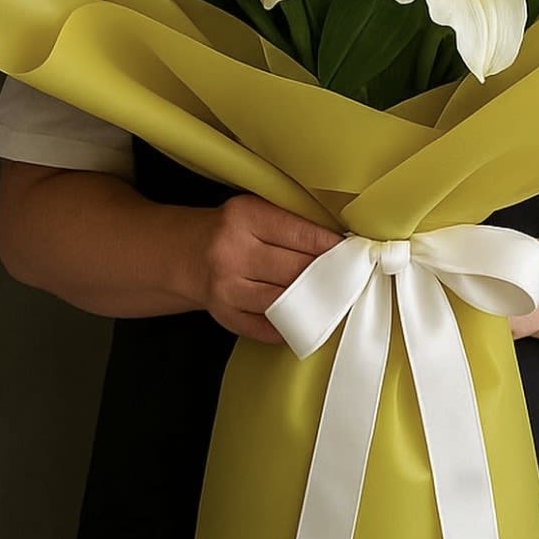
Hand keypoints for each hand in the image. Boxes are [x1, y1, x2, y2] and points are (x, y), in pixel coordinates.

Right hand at [178, 194, 340, 344]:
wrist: (185, 254)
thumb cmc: (231, 230)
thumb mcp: (254, 210)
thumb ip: (289, 222)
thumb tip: (339, 243)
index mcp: (244, 217)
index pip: (301, 235)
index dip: (332, 247)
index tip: (354, 252)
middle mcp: (232, 252)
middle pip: (296, 270)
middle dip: (327, 275)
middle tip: (350, 277)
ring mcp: (227, 288)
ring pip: (285, 301)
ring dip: (313, 302)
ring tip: (333, 298)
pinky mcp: (225, 315)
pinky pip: (268, 327)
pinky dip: (290, 324)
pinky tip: (305, 318)